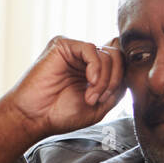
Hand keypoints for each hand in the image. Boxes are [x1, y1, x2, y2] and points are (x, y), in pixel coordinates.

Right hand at [0, 36, 126, 162]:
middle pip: (117, 56)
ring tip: (90, 97)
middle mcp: (85, 58)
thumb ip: (116, 89)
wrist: (34, 117)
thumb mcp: (99, 107)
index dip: (121, 78)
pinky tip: (89, 81)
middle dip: (114, 80)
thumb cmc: (60, 115)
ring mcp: (74, 51)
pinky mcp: (63, 45)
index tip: (109, 98)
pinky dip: (96, 67)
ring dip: (103, 79)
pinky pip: (91, 48)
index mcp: (93, 71)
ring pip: (106, 54)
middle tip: (100, 98)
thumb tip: (130, 70)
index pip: (120, 63)